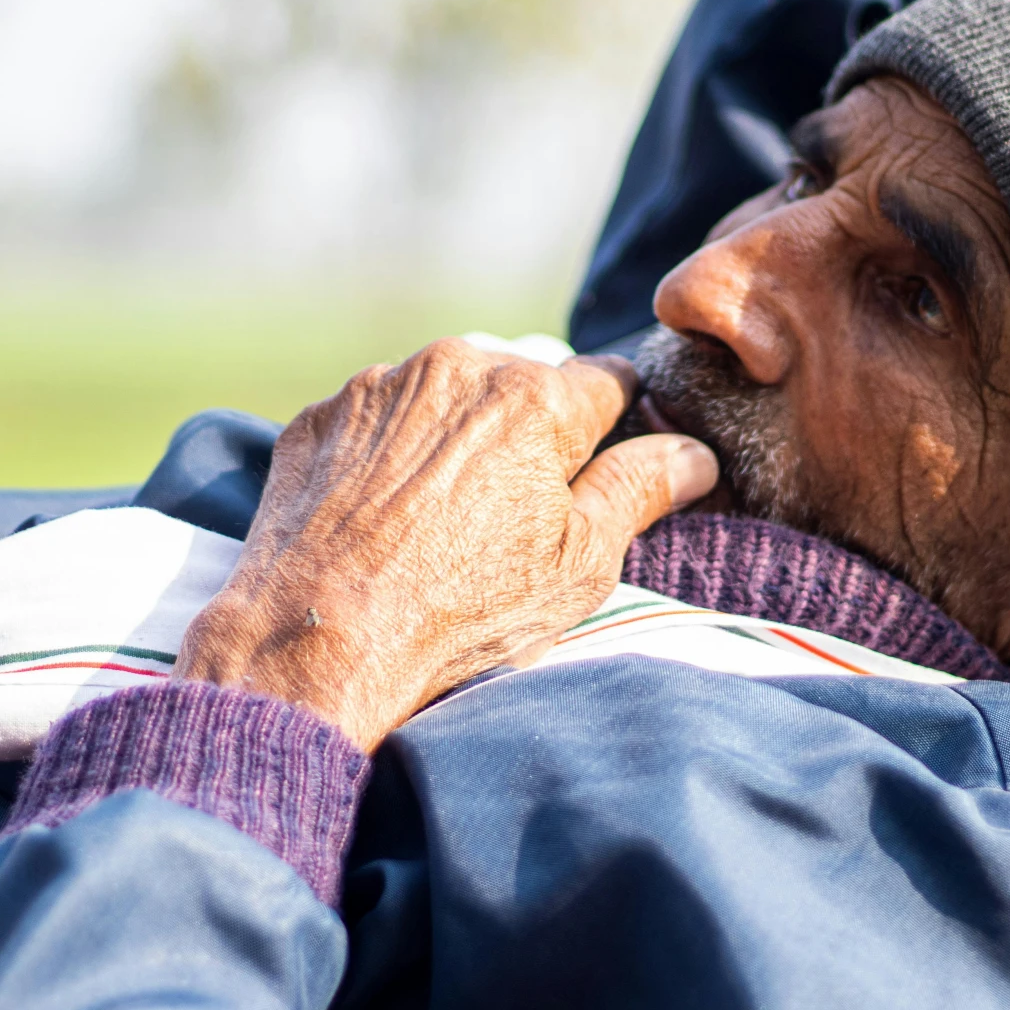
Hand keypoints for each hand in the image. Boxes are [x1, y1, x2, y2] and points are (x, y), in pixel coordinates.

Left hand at [177, 339, 719, 749]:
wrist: (318, 642)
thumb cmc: (461, 612)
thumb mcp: (579, 565)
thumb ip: (639, 491)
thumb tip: (692, 453)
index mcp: (535, 398)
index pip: (610, 382)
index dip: (617, 427)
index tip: (604, 469)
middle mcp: (456, 368)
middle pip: (522, 382)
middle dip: (531, 430)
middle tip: (517, 511)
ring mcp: (380, 387)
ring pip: (445, 392)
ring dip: (457, 434)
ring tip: (443, 519)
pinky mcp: (321, 415)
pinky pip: (377, 417)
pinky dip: (390, 451)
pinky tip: (385, 515)